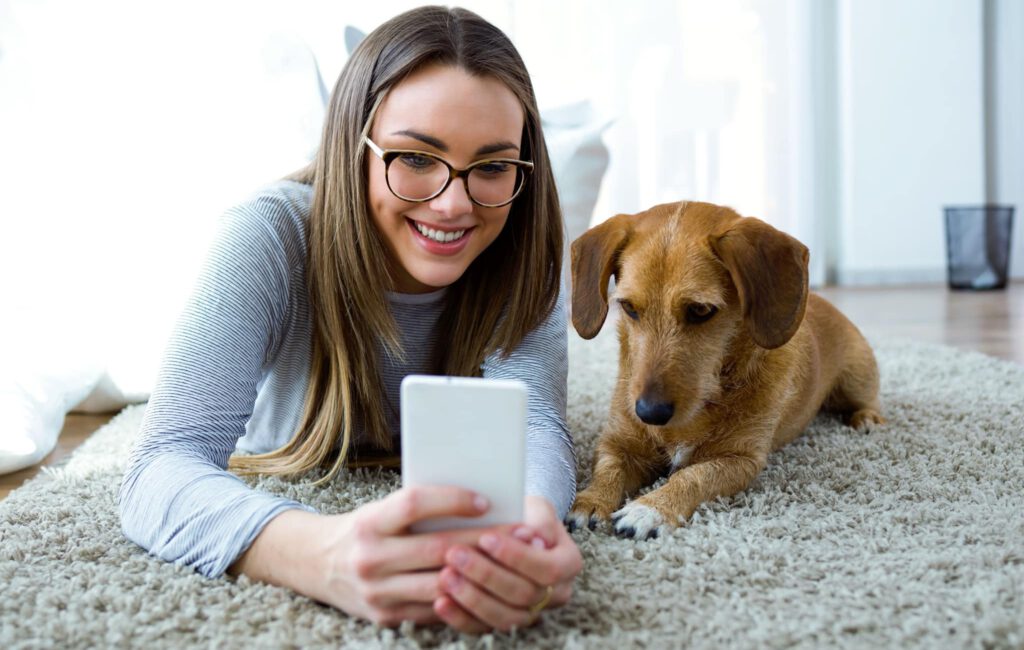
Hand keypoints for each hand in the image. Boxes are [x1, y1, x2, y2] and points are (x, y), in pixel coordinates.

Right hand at [234, 486, 499, 627]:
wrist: (315, 564)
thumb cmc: (362, 529)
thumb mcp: (380, 510)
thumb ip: (416, 510)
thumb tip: (476, 502)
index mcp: (370, 522)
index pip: (414, 504)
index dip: (451, 501)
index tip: (485, 500)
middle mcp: (370, 558)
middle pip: (437, 548)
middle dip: (484, 541)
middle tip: (520, 532)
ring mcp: (377, 592)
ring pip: (441, 583)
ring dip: (481, 573)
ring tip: (513, 561)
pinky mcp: (385, 617)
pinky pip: (433, 608)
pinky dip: (462, 596)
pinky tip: (489, 586)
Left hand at [434, 495, 583, 632]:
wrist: (513, 529)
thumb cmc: (524, 514)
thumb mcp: (535, 506)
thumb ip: (539, 518)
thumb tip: (535, 537)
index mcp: (568, 563)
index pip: (546, 568)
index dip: (516, 556)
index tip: (486, 538)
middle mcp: (556, 593)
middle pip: (523, 594)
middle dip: (486, 574)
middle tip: (454, 554)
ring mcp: (531, 613)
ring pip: (504, 616)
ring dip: (471, 598)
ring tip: (444, 576)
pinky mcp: (504, 622)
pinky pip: (483, 628)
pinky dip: (460, 617)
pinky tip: (440, 602)